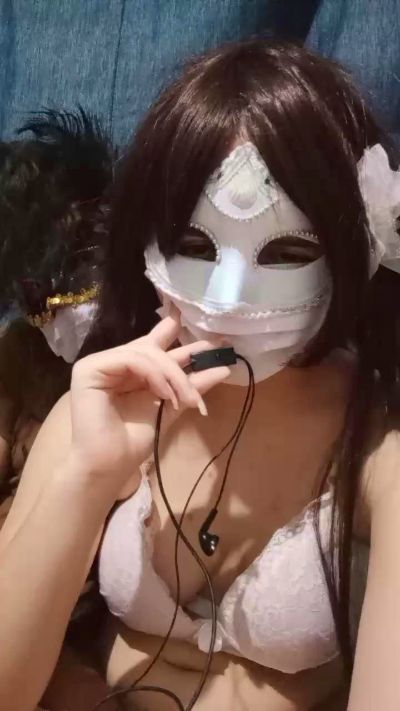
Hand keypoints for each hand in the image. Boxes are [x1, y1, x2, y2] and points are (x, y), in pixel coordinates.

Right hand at [69, 308, 229, 498]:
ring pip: (146, 353)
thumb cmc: (134, 442)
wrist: (108, 467)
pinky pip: (131, 360)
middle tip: (215, 359)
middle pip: (154, 347)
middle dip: (185, 357)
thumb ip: (192, 386)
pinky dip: (154, 375)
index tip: (202, 327)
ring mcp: (101, 363)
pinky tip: (166, 394)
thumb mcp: (172, 407)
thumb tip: (225, 369)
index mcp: (131, 370)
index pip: (155, 342)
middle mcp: (115, 362)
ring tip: (188, 398)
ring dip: (173, 375)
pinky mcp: (89, 368)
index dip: (175, 329)